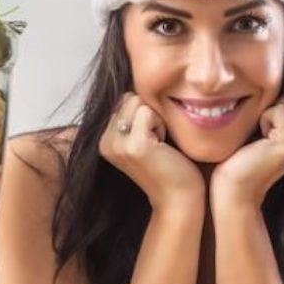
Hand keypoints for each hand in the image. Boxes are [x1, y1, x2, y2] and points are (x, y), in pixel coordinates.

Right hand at [99, 93, 204, 211]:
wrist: (178, 198)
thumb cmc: (170, 166)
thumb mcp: (145, 136)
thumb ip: (134, 116)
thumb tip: (137, 86)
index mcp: (105, 139)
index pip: (124, 99)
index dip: (144, 113)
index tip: (152, 139)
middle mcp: (105, 142)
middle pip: (129, 97)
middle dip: (149, 113)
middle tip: (158, 142)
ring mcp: (116, 144)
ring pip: (138, 102)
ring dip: (156, 119)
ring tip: (160, 144)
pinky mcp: (133, 146)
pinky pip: (149, 112)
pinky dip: (161, 125)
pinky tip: (163, 147)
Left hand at [211, 100, 283, 208]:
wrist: (232, 192)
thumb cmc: (232, 163)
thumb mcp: (250, 132)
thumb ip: (263, 113)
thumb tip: (261, 84)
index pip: (282, 100)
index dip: (263, 108)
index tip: (254, 133)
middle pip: (283, 99)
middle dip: (263, 109)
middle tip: (252, 138)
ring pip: (280, 102)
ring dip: (260, 115)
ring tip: (254, 142)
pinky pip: (275, 110)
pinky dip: (262, 120)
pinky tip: (256, 145)